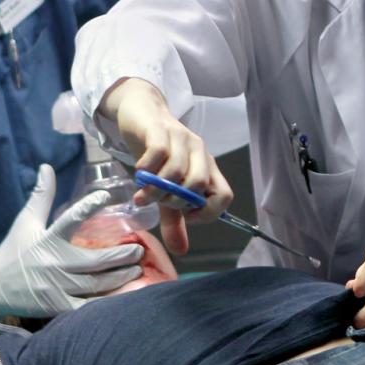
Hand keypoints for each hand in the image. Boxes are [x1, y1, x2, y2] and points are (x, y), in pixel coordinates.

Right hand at [0, 165, 143, 317]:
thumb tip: (46, 167)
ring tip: (138, 268)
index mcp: (47, 240)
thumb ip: (40, 196)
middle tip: (139, 249)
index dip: (89, 207)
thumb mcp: (25, 221)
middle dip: (121, 256)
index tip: (106, 197)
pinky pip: (87, 305)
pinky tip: (123, 294)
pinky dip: (106, 301)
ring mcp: (56, 287)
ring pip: (96, 284)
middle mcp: (54, 263)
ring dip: (120, 277)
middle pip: (95, 261)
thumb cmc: (13, 250)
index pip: (71, 219)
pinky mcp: (57, 306)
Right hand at [103, 78, 232, 253]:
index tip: (185, 216)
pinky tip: (139, 174)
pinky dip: (147, 170)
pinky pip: (158, 154)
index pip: (224, 195)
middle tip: (159, 201)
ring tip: (144, 193)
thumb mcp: (166, 189)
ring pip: (177, 172)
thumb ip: (175, 219)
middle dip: (175, 201)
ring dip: (157, 189)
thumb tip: (181, 251)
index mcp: (208, 167)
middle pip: (199, 185)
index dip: (207, 213)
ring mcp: (181, 138)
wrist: (141, 113)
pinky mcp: (161, 129)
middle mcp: (199, 152)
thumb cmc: (157, 152)